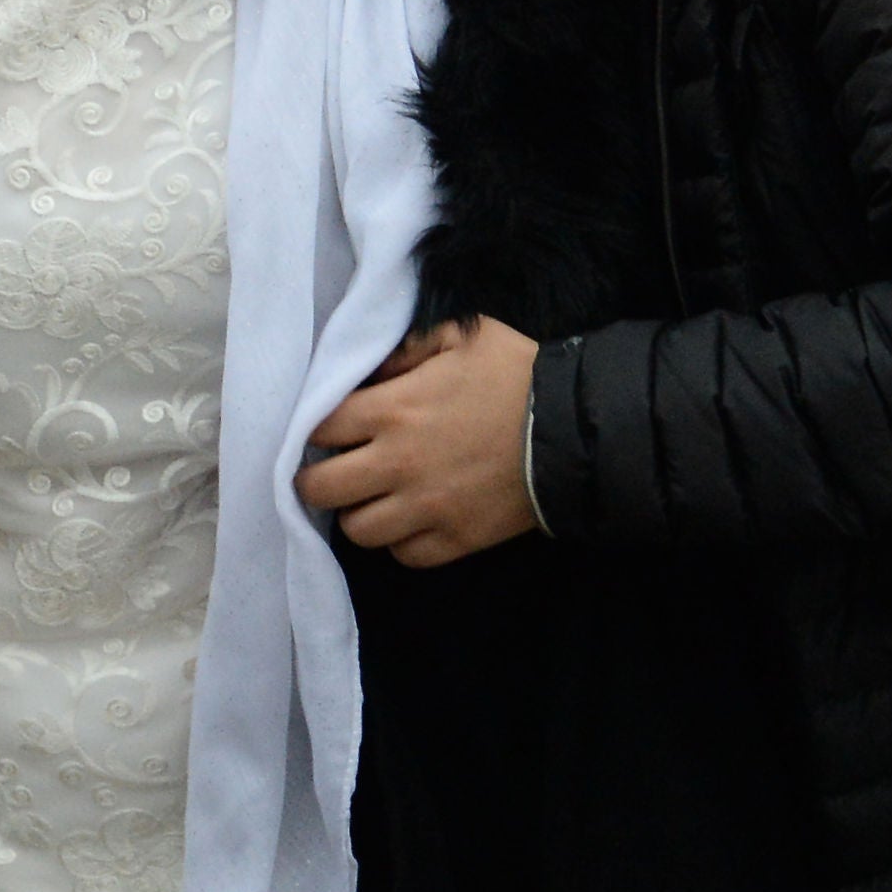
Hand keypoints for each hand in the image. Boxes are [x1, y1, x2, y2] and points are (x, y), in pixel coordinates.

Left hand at [294, 314, 541, 568]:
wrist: (576, 427)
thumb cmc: (517, 373)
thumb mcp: (461, 335)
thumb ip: (407, 348)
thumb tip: (372, 371)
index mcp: (392, 409)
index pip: (317, 429)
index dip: (315, 429)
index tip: (329, 430)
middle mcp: (397, 463)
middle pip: (319, 489)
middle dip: (317, 478)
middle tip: (335, 470)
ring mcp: (426, 508)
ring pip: (357, 531)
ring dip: (359, 513)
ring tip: (374, 498)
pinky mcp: (456, 539)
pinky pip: (405, 555)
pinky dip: (401, 542)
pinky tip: (411, 520)